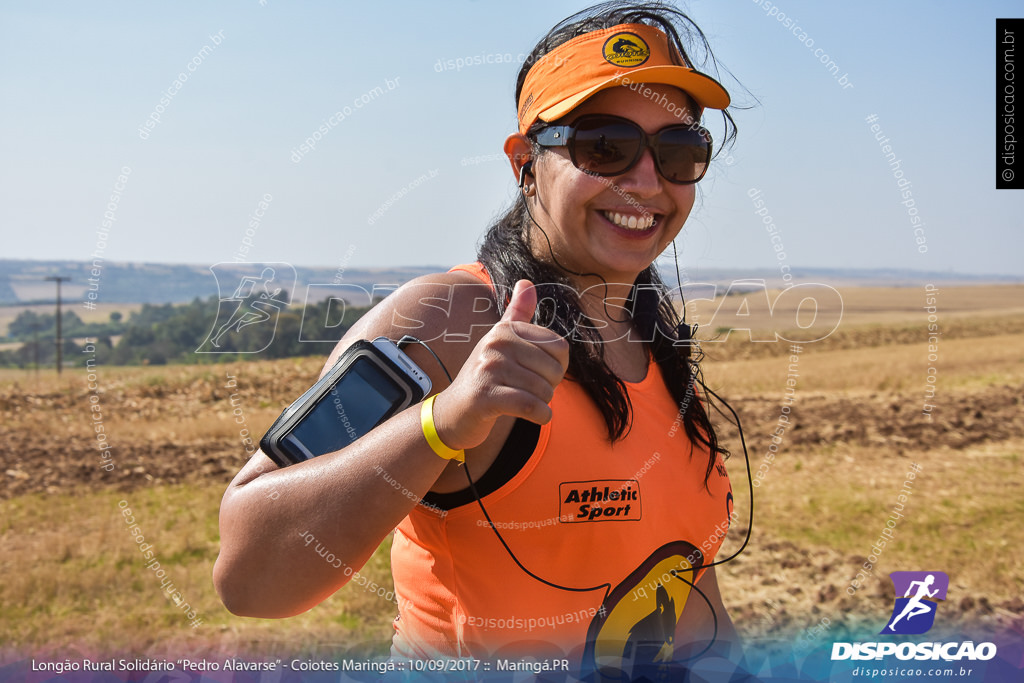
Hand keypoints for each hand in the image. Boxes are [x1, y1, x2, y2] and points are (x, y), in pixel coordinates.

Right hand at [432, 279, 569, 450]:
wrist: (453, 411)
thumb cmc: (484, 376)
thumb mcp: (499, 341)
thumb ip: (516, 313)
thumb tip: (526, 282)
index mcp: (504, 330)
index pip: (559, 347)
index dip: (558, 367)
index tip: (539, 374)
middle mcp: (495, 344)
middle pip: (554, 370)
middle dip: (550, 387)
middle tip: (530, 392)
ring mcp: (488, 369)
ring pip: (543, 391)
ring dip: (543, 403)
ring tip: (525, 403)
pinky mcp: (485, 396)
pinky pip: (530, 406)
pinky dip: (541, 415)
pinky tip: (536, 415)